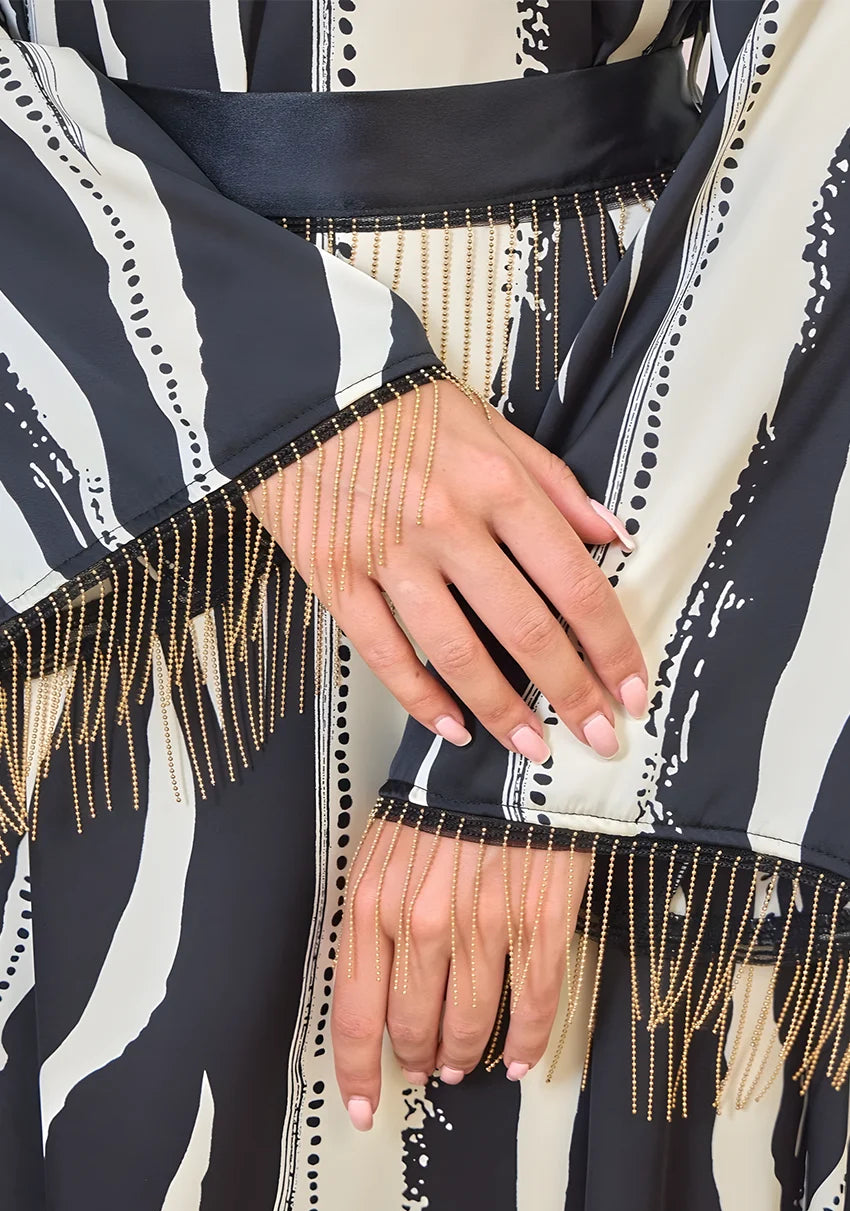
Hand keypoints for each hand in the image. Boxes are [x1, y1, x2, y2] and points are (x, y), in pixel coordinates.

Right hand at [246, 378, 646, 762]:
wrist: (305, 388)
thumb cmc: (404, 408)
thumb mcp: (492, 426)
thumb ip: (555, 485)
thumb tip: (615, 536)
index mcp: (498, 485)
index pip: (574, 582)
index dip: (611, 645)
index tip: (632, 688)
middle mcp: (450, 524)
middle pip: (526, 628)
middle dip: (572, 692)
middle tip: (600, 738)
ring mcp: (390, 555)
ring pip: (457, 652)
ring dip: (502, 711)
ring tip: (532, 748)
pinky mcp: (337, 575)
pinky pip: (384, 652)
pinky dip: (420, 697)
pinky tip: (451, 727)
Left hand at [330, 817, 591, 1128]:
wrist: (509, 755)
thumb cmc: (441, 801)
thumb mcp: (384, 851)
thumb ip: (375, 918)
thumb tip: (378, 989)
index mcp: (372, 903)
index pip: (356, 1012)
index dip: (360, 1071)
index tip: (365, 1107)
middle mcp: (421, 923)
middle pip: (414, 1025)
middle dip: (419, 1057)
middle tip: (427, 1069)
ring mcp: (483, 925)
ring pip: (470, 1023)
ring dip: (466, 1054)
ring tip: (465, 1064)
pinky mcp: (538, 922)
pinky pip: (532, 1005)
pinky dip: (527, 1042)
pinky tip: (520, 1058)